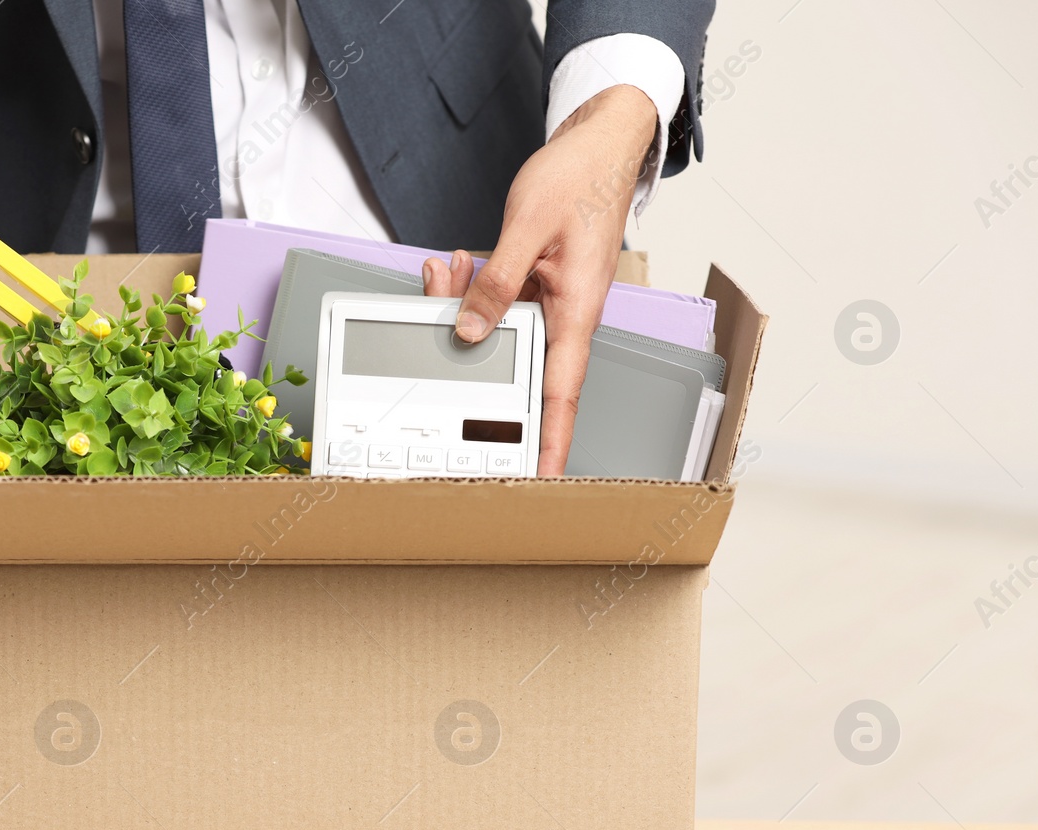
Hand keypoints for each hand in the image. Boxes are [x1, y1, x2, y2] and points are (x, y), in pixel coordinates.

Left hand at [423, 85, 658, 475]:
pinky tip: (452, 268)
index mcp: (575, 312)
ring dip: (464, 307)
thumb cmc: (580, 179)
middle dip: (471, 351)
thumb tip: (470, 330)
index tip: (540, 478)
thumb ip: (498, 284)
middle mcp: (564, 314)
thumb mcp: (527, 229)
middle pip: (513, 359)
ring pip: (497, 326)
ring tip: (442, 276)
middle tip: (438, 325)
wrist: (599, 141)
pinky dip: (470, 286)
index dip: (550, 442)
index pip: (560, 395)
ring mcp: (549, 300)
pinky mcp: (535, 283)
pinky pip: (497, 299)